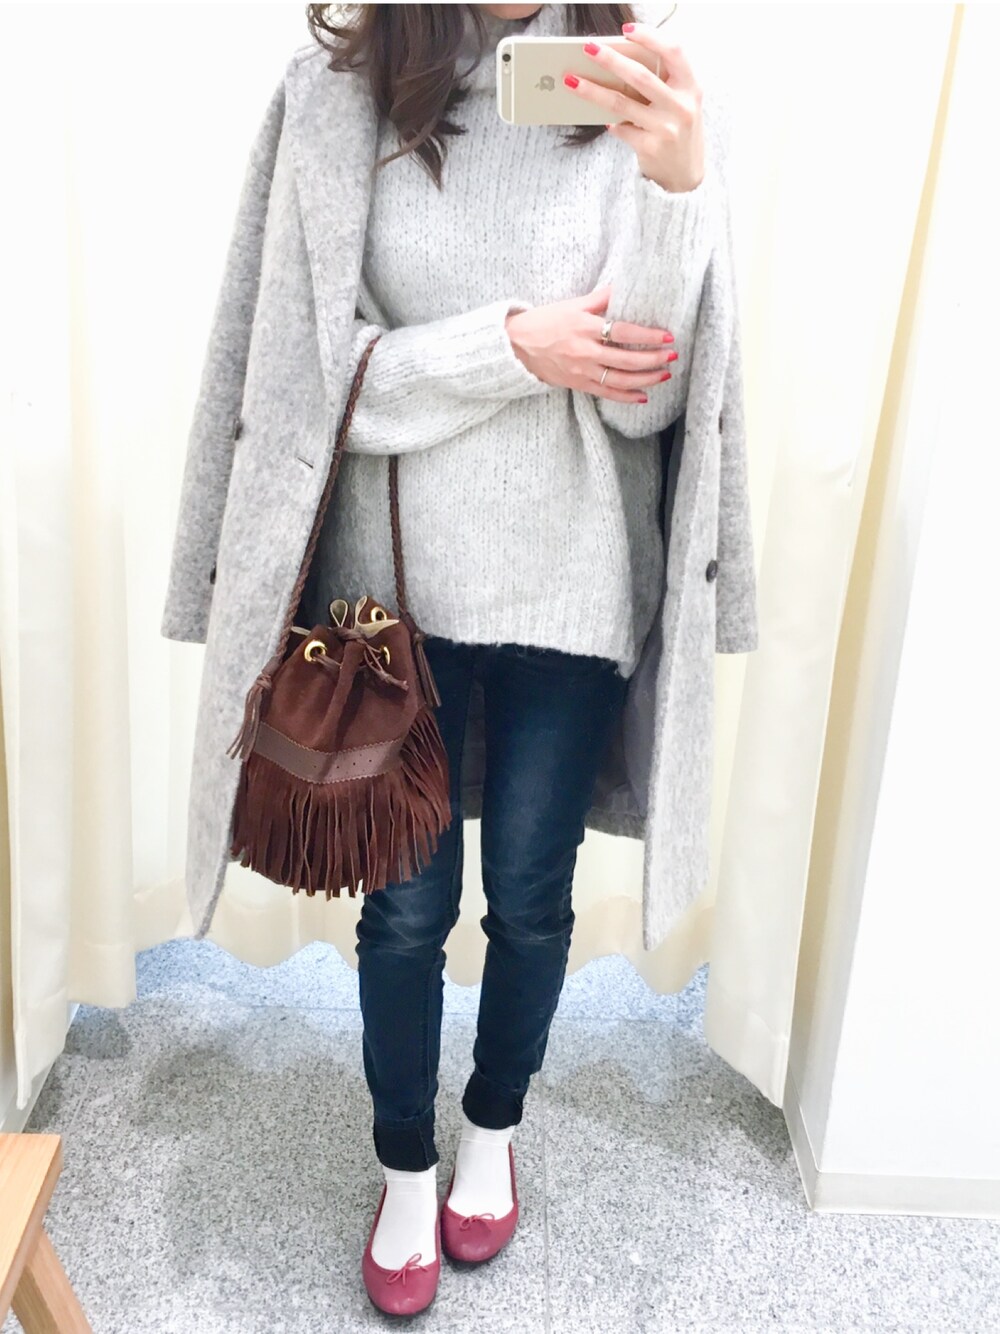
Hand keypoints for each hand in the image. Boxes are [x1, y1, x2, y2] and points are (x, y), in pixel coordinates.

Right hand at [505, 284, 677, 402]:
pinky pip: (606, 394)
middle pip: (626, 360)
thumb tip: (623, 285)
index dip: (647, 336)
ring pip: (619, 381)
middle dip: (653, 360)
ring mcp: (581, 371)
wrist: (515, 346)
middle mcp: (584, 352)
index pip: (622, 333)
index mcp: (584, 327)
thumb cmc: (544, 321)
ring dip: (645, 379)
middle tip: (672, 356)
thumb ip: (600, 298)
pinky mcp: (578, 385)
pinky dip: (626, 397)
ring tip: (664, 374)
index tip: (667, 337)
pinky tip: (643, 396)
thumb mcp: (572, 304)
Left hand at [565, 22, 704, 193]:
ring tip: (572, 81)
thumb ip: (663, 84)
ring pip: (621, 103)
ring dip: (593, 90)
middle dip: (610, 59)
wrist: (686, 175)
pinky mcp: (650, 147)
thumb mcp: (682, 103)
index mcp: (691, 87)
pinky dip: (611, 122)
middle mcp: (681, 106)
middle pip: (640, 76)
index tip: (626, 30)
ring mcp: (666, 128)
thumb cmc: (679, 131)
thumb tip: (620, 65)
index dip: (650, 37)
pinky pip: (622, 129)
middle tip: (588, 48)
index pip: (674, 52)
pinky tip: (604, 119)